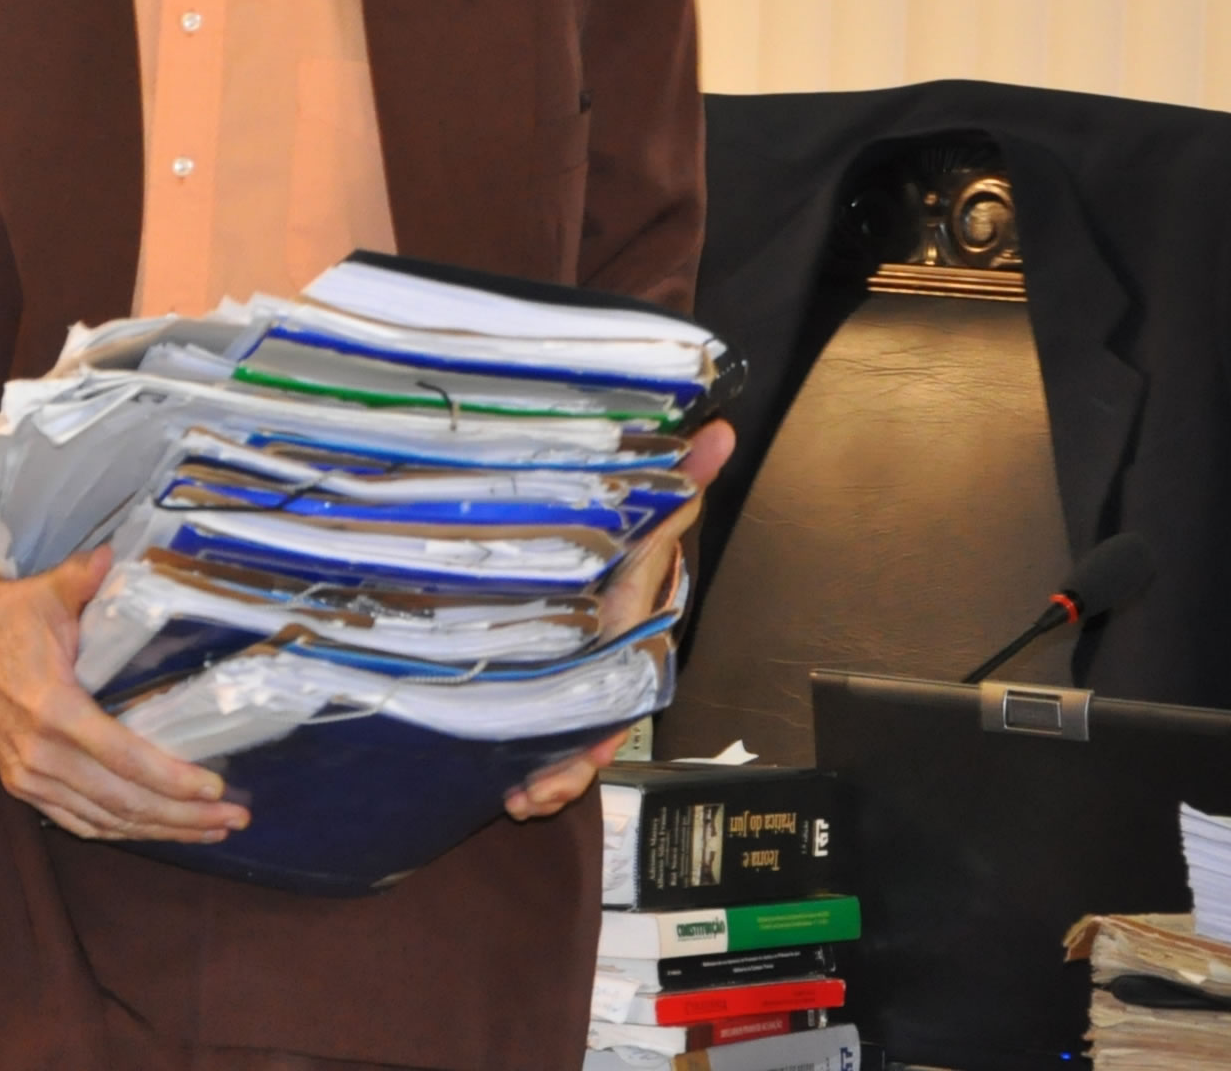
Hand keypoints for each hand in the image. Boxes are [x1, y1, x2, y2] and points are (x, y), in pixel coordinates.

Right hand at [0, 547, 251, 843]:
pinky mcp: (22, 786)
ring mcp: (27, 777)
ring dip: (160, 830)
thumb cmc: (11, 616)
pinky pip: (79, 822)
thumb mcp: (47, 592)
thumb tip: (111, 554)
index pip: (123, 757)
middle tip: (233, 818)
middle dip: (182, 815)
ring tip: (210, 830)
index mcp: (52, 709)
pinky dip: (121, 831)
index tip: (217, 788)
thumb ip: (81, 577)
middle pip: (122, 801)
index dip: (172, 779)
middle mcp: (39, 755)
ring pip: (104, 820)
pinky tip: (158, 830)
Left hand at [503, 418, 737, 821]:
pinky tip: (506, 793)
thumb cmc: (625, 548)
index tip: (579, 755)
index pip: (622, 690)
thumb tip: (724, 430)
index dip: (600, 728)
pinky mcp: (543, 690)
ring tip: (520, 800)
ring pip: (567, 747)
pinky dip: (530, 771)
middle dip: (566, 768)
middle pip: (592, 732)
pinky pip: (543, 740)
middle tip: (535, 793)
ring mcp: (574, 687)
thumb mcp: (646, 520)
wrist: (590, 557)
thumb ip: (679, 482)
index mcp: (628, 639)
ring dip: (547, 779)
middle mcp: (605, 673)